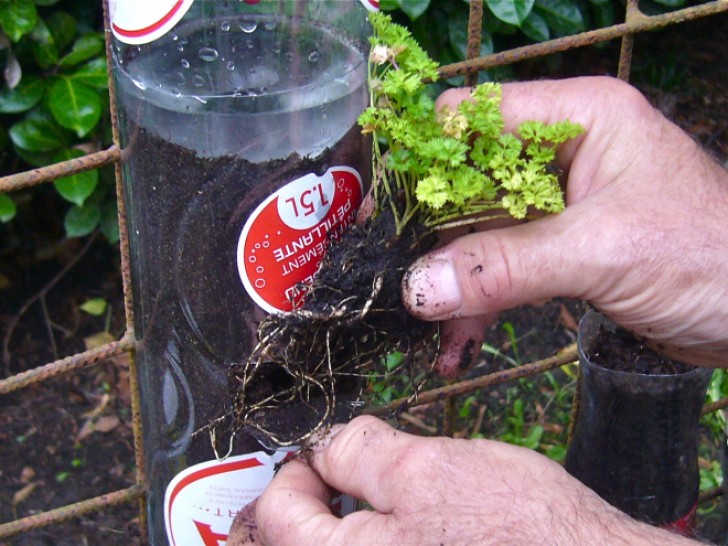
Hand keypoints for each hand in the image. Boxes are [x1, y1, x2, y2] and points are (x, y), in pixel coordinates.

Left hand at [250, 415, 697, 545]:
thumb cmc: (521, 528)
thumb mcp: (431, 468)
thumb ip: (360, 453)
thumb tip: (324, 446)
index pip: (280, 516)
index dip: (295, 470)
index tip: (317, 454)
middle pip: (304, 542)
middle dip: (318, 499)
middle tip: (346, 474)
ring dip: (350, 521)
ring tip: (387, 498)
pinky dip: (382, 538)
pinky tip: (420, 525)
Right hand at [402, 76, 727, 374]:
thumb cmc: (706, 256)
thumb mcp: (600, 251)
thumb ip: (506, 267)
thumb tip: (418, 288)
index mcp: (576, 118)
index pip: (475, 118)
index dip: (427, 156)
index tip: (383, 208)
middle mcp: (561, 153)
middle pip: (469, 182)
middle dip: (434, 236)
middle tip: (397, 279)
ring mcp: (559, 205)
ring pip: (481, 234)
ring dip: (455, 282)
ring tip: (433, 332)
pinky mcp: (562, 250)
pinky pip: (503, 269)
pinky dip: (481, 305)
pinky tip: (460, 344)